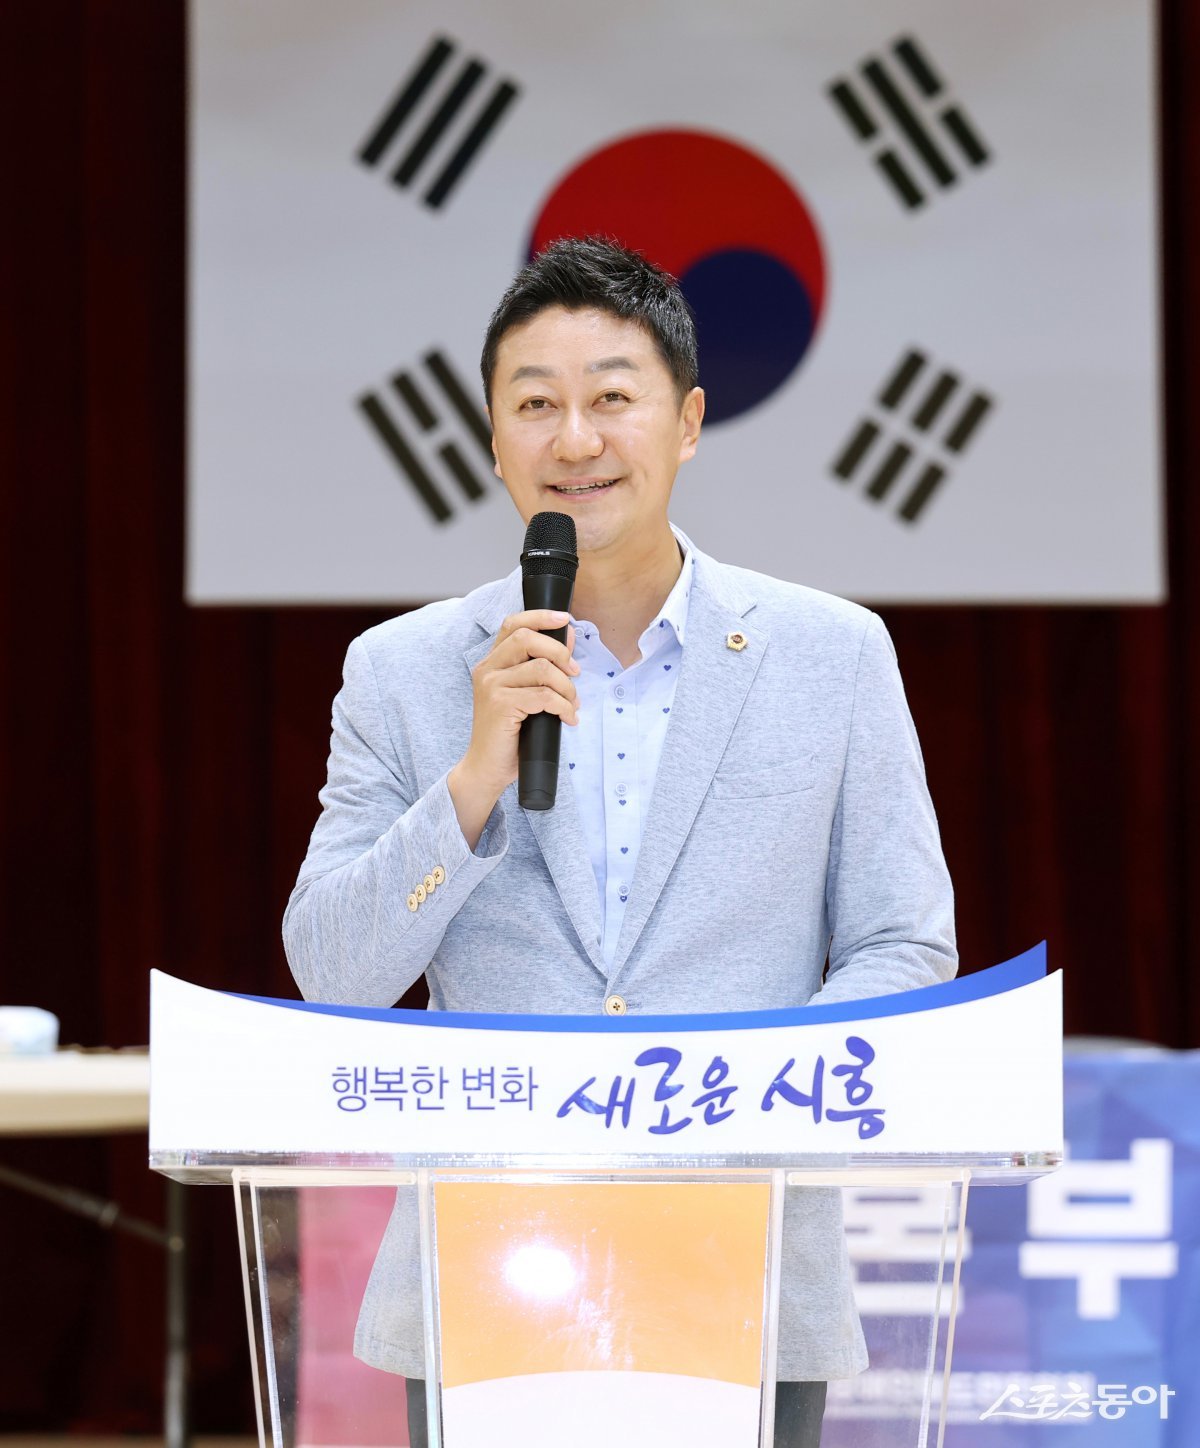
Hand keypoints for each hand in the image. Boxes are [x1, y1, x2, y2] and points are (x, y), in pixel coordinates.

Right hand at [448, 610, 579, 846]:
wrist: (487, 768)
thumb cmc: (510, 734)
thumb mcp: (527, 695)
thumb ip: (543, 667)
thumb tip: (569, 637)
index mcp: (492, 662)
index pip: (513, 624)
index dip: (540, 617)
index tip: (565, 619)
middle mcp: (487, 669)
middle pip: (527, 638)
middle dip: (559, 652)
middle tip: (575, 673)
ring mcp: (491, 686)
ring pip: (540, 668)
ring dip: (566, 686)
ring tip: (572, 703)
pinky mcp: (500, 705)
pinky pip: (543, 696)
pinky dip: (563, 706)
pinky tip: (568, 718)